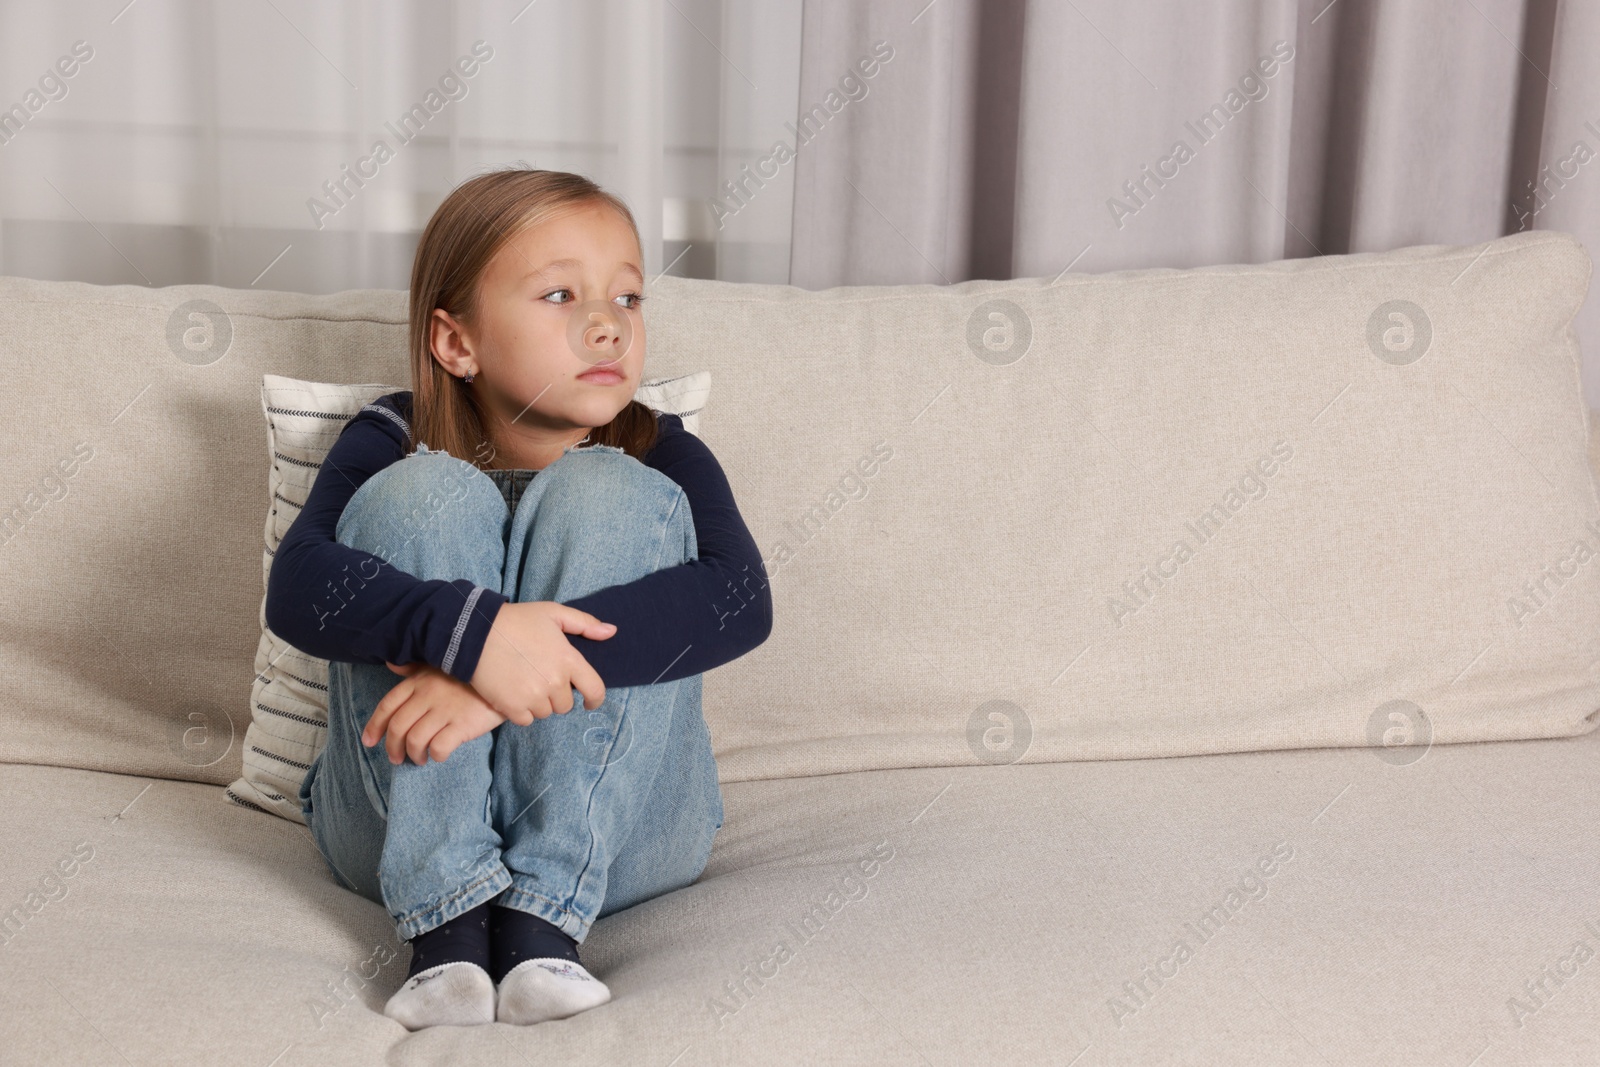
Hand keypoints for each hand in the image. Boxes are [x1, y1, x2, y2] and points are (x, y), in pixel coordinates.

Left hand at [362, 661, 507, 764]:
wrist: (505, 677)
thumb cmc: (470, 676)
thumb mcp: (440, 666)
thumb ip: (414, 669)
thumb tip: (390, 665)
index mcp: (418, 682)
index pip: (388, 706)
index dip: (375, 726)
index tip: (370, 742)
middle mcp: (427, 695)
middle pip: (398, 727)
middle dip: (393, 748)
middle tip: (397, 758)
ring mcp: (445, 710)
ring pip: (415, 740)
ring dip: (414, 755)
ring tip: (420, 760)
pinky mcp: (463, 724)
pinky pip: (439, 747)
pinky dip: (435, 756)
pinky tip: (440, 755)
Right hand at [468, 601, 614, 725]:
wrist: (475, 633)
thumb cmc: (516, 621)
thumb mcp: (552, 613)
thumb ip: (584, 623)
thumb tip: (611, 632)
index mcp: (568, 660)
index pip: (595, 690)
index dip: (595, 699)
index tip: (590, 702)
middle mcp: (555, 682)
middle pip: (566, 704)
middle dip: (557, 695)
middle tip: (540, 678)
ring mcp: (534, 697)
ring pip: (545, 713)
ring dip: (539, 703)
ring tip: (524, 682)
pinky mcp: (513, 707)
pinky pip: (526, 720)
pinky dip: (521, 711)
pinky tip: (513, 693)